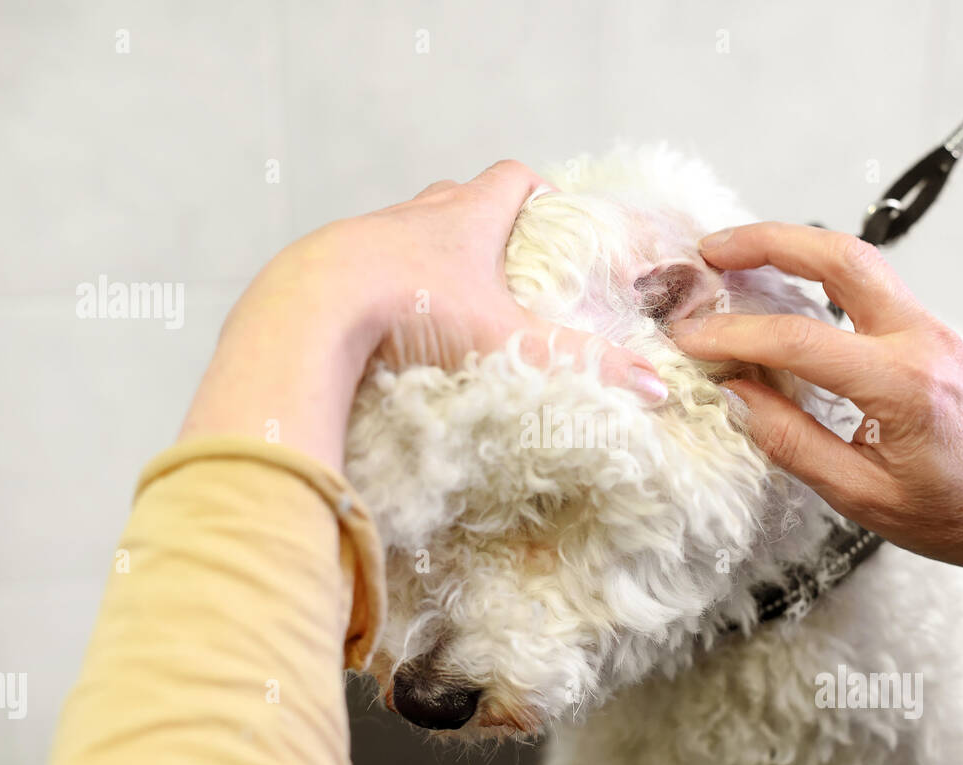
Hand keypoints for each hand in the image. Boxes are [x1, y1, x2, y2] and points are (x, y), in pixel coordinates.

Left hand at [345, 160, 666, 397]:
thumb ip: (580, 364)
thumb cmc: (413, 312)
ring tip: (445, 297)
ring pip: (403, 229)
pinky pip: (361, 266)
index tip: (552, 215)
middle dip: (481, 222)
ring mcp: (364, 238)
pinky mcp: (325, 269)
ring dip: (425, 254)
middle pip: (454, 197)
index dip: (536, 192)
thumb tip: (653, 386)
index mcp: (465, 218)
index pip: (510, 179)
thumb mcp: (508, 341)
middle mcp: (413, 216)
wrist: (309, 315)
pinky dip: (380, 284)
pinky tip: (386, 325)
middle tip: (502, 261)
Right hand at [672, 222, 962, 570]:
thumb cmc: (951, 515)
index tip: (688, 339)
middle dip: (770, 242)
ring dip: (795, 248)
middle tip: (711, 249)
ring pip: (858, 261)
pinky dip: (819, 274)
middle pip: (841, 258)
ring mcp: (930, 331)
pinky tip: (783, 288)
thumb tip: (734, 396)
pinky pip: (869, 287)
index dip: (733, 335)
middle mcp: (922, 342)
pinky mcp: (928, 334)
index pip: (800, 341)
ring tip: (736, 257)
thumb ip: (792, 441)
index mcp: (904, 386)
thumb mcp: (860, 496)